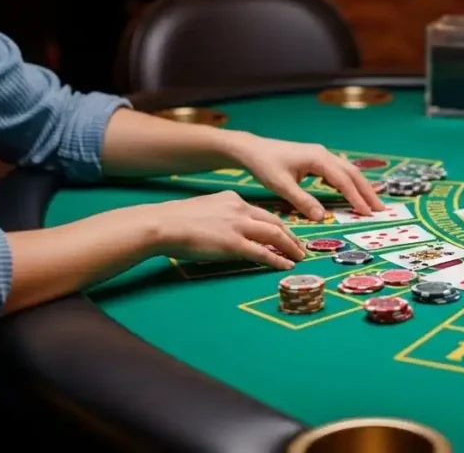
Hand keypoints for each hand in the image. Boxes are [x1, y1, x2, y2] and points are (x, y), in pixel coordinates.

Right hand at [149, 191, 305, 270]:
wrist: (163, 224)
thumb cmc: (177, 220)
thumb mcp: (205, 209)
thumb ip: (221, 216)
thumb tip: (227, 229)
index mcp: (233, 199)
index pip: (262, 213)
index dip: (278, 225)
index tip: (287, 234)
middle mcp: (240, 209)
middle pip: (275, 222)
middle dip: (290, 236)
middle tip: (300, 247)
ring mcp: (238, 226)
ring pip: (274, 235)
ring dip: (290, 247)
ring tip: (300, 256)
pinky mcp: (233, 243)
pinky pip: (262, 252)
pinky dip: (277, 259)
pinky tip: (285, 265)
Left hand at [229, 136, 384, 220]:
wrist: (253, 149)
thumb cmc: (265, 165)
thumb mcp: (281, 185)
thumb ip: (302, 201)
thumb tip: (321, 217)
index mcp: (318, 158)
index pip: (343, 180)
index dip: (356, 197)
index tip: (366, 213)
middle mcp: (324, 154)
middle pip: (352, 173)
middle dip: (367, 192)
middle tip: (381, 209)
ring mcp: (322, 155)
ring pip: (348, 171)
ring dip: (361, 187)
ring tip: (373, 203)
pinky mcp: (317, 159)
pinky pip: (339, 171)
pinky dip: (350, 183)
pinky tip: (354, 193)